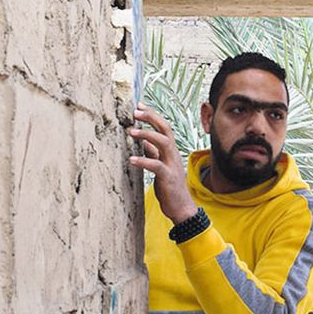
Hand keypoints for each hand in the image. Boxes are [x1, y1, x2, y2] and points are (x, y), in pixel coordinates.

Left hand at [129, 104, 197, 223]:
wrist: (181, 207)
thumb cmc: (170, 187)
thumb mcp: (160, 166)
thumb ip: (153, 153)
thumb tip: (144, 141)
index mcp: (171, 150)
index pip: (163, 127)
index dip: (152, 115)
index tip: (139, 106)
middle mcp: (173, 154)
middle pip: (165, 129)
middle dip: (151, 118)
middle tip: (135, 112)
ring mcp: (172, 165)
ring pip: (163, 142)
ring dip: (146, 134)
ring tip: (130, 131)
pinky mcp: (168, 177)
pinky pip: (156, 165)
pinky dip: (143, 161)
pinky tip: (131, 160)